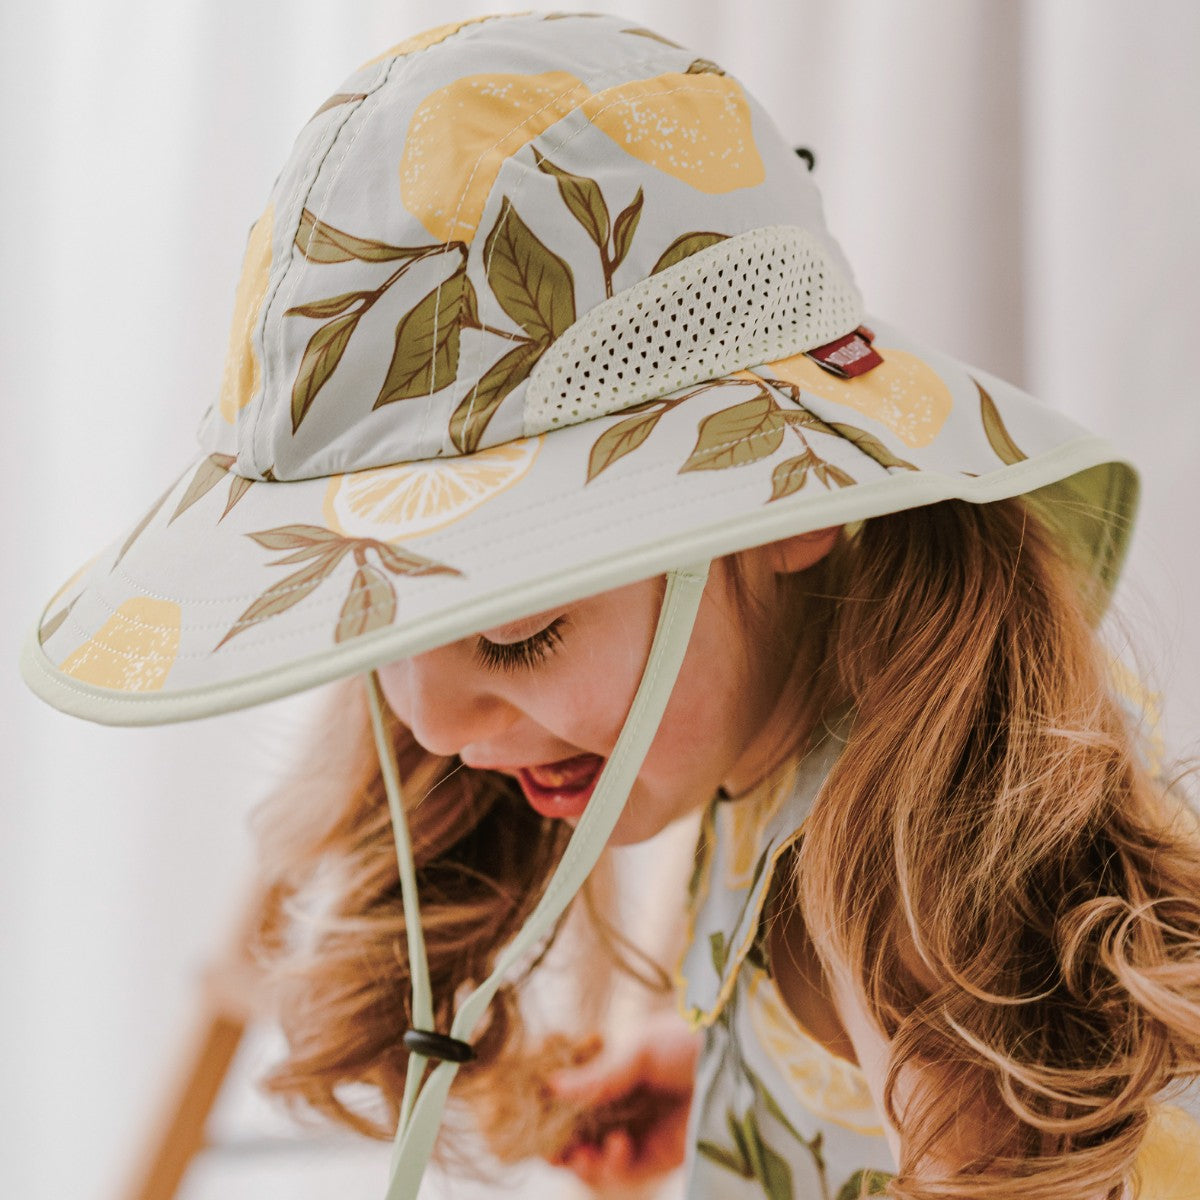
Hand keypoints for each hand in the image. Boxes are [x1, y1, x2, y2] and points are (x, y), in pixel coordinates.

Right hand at [545, 1011, 699, 1190]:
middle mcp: (623, 1102)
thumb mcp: (640, 1049)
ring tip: (584, 1155)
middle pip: (580, 1132)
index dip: (551, 1109)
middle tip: (549, 1151)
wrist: (740, 1060)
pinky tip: (618, 1148)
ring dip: (585, 1161)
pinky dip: (615, 1166)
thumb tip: (551, 1086)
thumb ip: (599, 1075)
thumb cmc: (689, 1038)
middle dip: (562, 1145)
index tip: (532, 1117)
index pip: (573, 1094)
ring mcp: (641, 1129)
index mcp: (614, 1069)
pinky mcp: (662, 1155)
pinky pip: (628, 1170)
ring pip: (598, 1157)